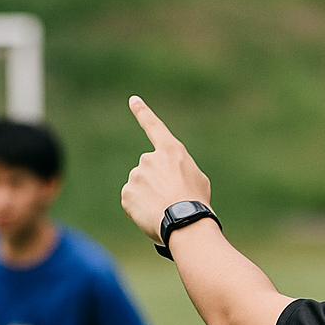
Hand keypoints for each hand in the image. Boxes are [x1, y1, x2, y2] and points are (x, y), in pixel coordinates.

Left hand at [121, 96, 211, 244]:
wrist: (185, 223)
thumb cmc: (196, 203)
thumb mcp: (197, 179)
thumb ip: (178, 170)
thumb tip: (164, 179)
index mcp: (171, 151)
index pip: (154, 126)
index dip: (143, 112)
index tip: (132, 100)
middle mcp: (149, 159)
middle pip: (149, 170)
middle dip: (156, 184)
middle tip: (171, 200)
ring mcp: (136, 175)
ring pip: (140, 187)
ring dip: (149, 197)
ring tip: (164, 210)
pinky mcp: (127, 193)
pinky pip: (131, 201)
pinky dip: (139, 209)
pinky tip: (152, 216)